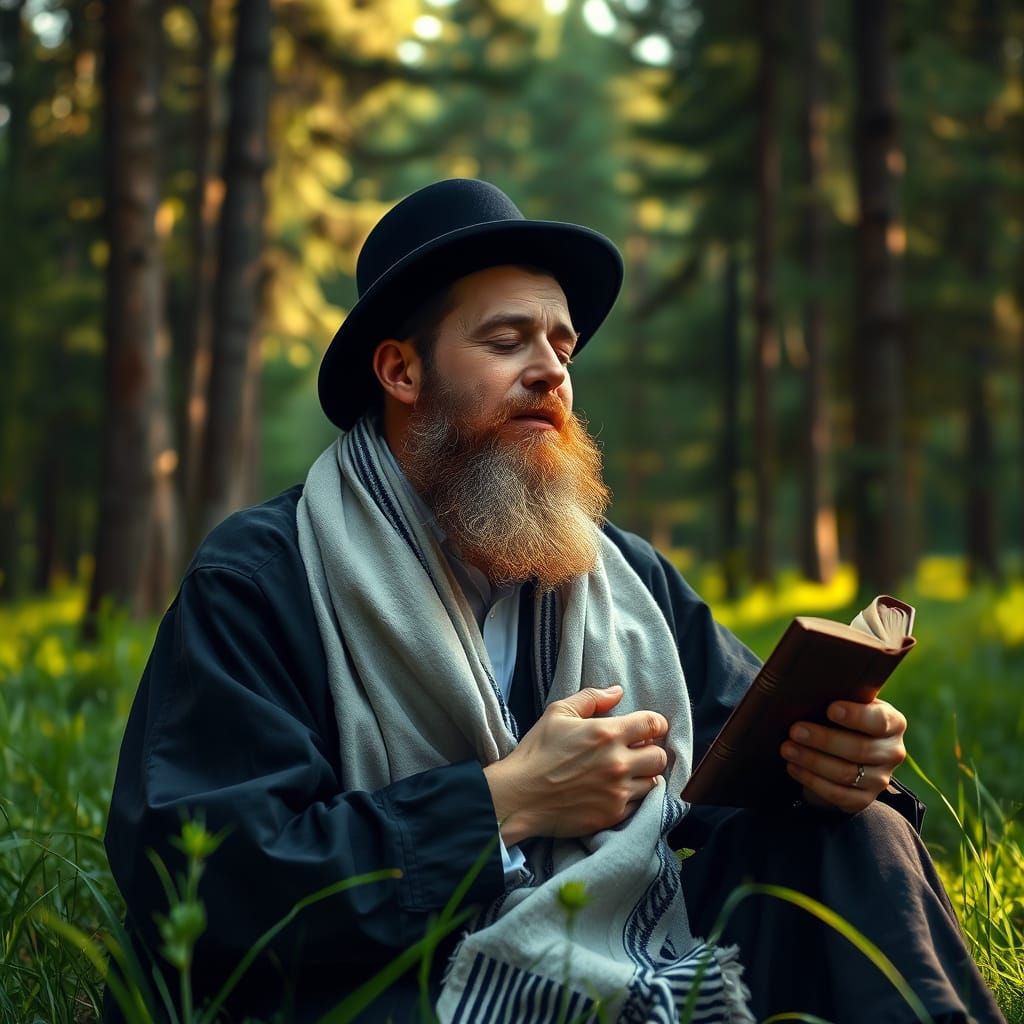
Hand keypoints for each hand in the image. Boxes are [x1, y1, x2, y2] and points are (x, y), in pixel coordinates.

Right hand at [482, 685, 668, 843]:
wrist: (519, 797)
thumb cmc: (536, 752)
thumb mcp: (558, 713)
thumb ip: (591, 698)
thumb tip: (617, 691)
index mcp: (607, 733)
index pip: (653, 724)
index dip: (655, 724)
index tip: (649, 729)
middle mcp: (618, 763)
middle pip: (660, 756)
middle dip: (650, 751)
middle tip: (636, 752)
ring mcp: (617, 792)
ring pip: (653, 782)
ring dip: (644, 776)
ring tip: (626, 774)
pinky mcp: (613, 815)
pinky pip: (639, 805)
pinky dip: (632, 798)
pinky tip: (614, 792)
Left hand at [780, 698, 906, 813]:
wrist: (840, 749)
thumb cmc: (839, 718)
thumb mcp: (844, 703)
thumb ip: (836, 696)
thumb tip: (806, 689)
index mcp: (893, 723)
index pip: (880, 721)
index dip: (857, 716)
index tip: (831, 709)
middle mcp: (892, 752)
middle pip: (860, 749)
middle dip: (824, 740)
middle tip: (795, 730)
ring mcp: (880, 779)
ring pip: (846, 773)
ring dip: (812, 761)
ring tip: (787, 748)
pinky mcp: (863, 799)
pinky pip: (838, 794)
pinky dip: (812, 780)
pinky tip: (793, 767)